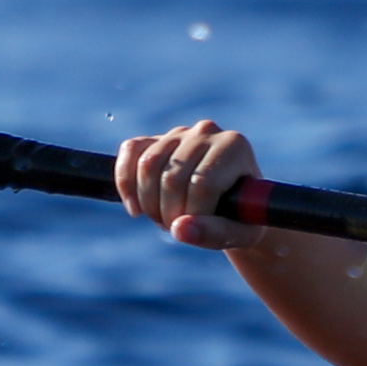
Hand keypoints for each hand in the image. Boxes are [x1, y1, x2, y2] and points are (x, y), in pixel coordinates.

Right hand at [114, 119, 262, 249]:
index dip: (194, 214)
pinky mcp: (154, 139)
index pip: (202, 184)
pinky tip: (136, 208)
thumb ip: (214, 234)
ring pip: (148, 165)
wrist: (232, 205)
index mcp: (234, 146)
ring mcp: (179, 133)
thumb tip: (179, 229)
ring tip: (164, 219)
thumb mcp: (239, 234)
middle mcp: (206, 131)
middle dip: (168, 213)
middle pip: (172, 177)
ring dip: (148, 203)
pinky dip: (126, 183)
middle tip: (177, 228)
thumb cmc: (240, 219)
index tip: (199, 230)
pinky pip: (130, 151)